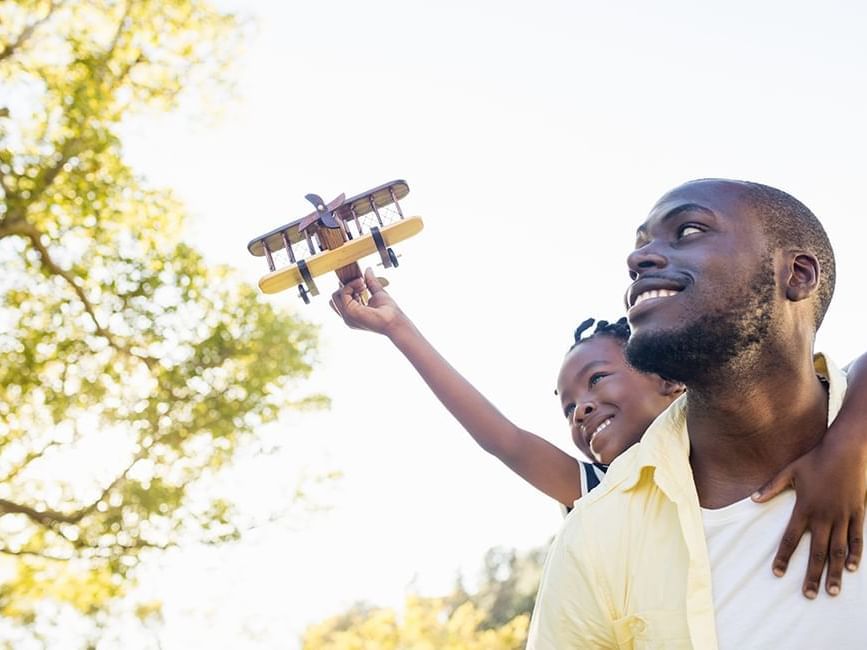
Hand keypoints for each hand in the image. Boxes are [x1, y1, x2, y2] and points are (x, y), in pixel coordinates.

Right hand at [330, 268, 406, 336]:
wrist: (394, 321)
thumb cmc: (390, 312)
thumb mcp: (378, 292)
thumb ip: (371, 281)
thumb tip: (368, 270)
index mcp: (353, 314)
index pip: (340, 300)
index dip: (347, 289)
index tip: (360, 283)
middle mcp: (347, 317)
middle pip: (335, 297)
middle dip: (346, 287)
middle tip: (362, 284)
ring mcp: (347, 316)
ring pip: (336, 294)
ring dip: (349, 285)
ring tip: (363, 285)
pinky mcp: (349, 312)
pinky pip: (343, 293)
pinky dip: (352, 285)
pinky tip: (363, 285)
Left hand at [753, 437, 865, 597]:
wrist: (845, 451)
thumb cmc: (815, 460)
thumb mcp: (789, 472)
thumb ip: (771, 487)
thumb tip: (752, 499)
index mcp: (804, 508)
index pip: (790, 538)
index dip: (783, 556)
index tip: (777, 573)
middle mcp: (824, 516)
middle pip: (816, 552)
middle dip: (811, 575)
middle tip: (808, 595)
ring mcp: (842, 516)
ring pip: (838, 551)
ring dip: (835, 572)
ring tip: (832, 591)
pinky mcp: (858, 513)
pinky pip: (857, 538)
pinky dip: (855, 554)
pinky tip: (852, 569)